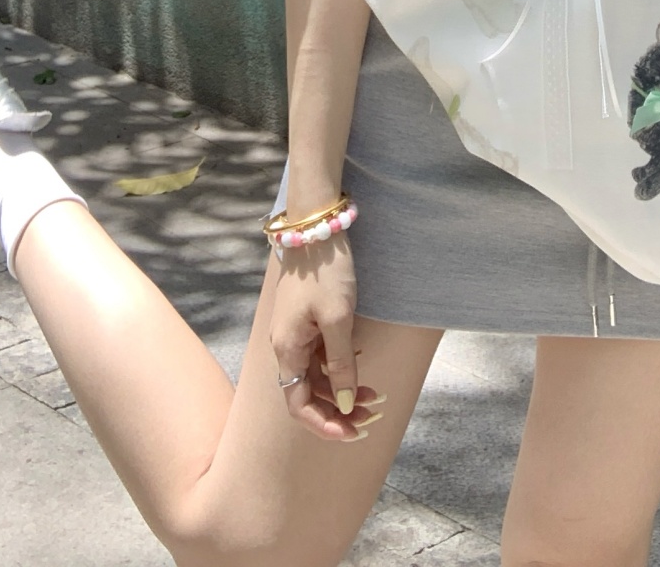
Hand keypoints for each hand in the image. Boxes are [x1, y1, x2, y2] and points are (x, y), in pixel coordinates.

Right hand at [267, 236, 383, 440]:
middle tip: (372, 414)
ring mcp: (296, 332)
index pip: (298, 404)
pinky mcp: (307, 320)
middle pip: (309, 392)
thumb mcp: (338, 319)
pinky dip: (340, 366)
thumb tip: (342, 404)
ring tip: (373, 396)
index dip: (323, 424)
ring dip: (342, 389)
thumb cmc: (326, 270)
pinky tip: (360, 364)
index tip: (352, 433)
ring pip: (317, 375)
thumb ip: (340, 365)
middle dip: (338, 409)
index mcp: (287, 349)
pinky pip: (321, 355)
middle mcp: (286, 345)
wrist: (317, 226)